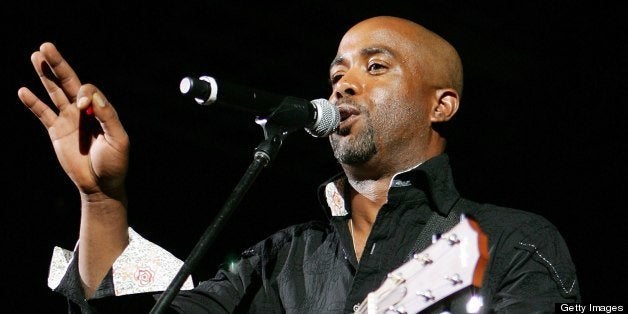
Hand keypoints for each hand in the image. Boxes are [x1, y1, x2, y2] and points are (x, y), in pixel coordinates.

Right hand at [17, 42, 128, 199]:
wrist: (101, 185)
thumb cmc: (115, 163)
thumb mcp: (119, 140)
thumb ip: (108, 117)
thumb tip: (92, 95)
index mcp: (101, 110)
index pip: (87, 91)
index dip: (83, 94)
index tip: (82, 108)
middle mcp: (84, 111)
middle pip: (68, 82)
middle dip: (58, 64)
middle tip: (46, 46)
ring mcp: (69, 120)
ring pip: (54, 92)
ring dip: (45, 75)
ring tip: (36, 55)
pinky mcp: (56, 131)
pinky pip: (43, 114)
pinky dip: (33, 103)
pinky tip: (23, 91)